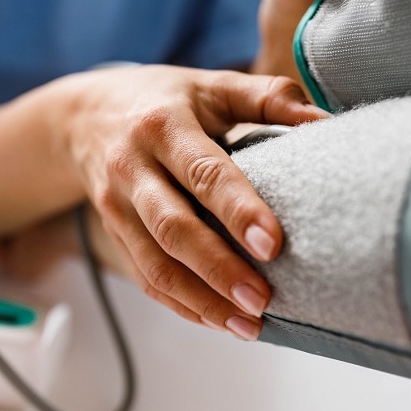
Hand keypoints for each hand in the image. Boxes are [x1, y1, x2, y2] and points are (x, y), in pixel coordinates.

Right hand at [56, 64, 328, 338]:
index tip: (274, 244)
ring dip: (202, 301)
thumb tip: (327, 121)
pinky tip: (220, 322)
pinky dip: (183, 306)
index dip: (238, 210)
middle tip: (263, 301)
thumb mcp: (212, 84)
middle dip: (218, 269)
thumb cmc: (165, 99)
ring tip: (248, 325)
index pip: (203, 173)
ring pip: (155, 264)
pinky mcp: (115, 236)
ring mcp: (117, 208)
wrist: (82, 117)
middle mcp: (133, 169)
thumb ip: (270, 97)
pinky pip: (146, 279)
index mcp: (164, 126)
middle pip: (173, 227)